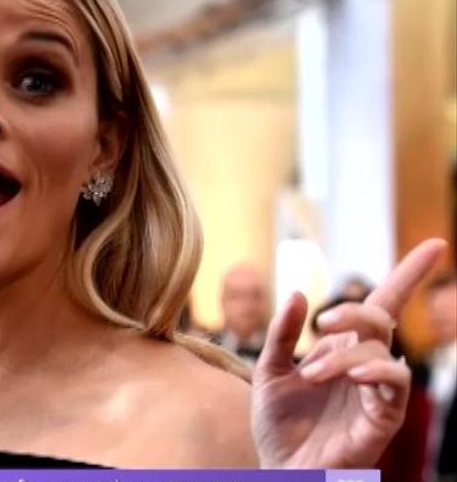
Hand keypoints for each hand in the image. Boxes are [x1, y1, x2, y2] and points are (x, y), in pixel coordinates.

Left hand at [252, 238, 446, 467]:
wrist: (281, 469)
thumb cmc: (280, 424)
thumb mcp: (269, 372)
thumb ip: (280, 335)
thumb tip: (297, 294)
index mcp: (341, 350)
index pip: (380, 306)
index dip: (408, 275)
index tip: (435, 245)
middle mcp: (364, 365)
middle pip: (381, 320)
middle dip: (355, 313)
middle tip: (322, 324)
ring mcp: (376, 391)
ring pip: (383, 352)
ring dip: (346, 357)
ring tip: (310, 375)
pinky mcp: (383, 417)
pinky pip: (395, 386)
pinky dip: (374, 373)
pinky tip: (348, 377)